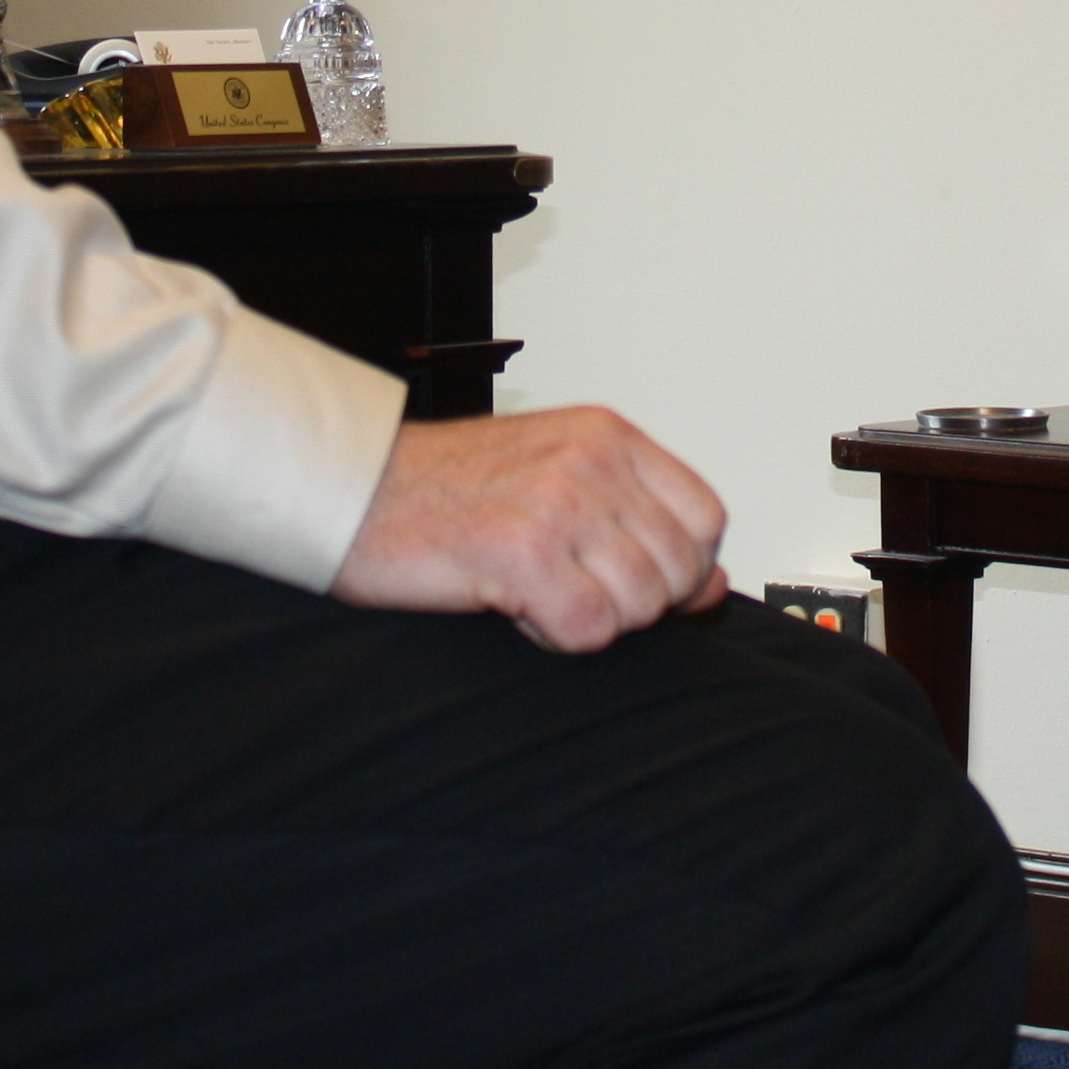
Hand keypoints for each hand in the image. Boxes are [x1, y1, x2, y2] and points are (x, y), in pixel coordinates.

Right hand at [329, 405, 728, 652]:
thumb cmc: (445, 486)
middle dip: (631, 601)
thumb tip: (711, 584)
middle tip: (570, 586)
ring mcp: (561, 504)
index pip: (705, 517)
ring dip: (590, 617)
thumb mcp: (558, 476)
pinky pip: (588, 630)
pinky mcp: (524, 553)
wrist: (356, 490)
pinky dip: (554, 635)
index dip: (683, 567)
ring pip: (640, 605)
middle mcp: (592, 461)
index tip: (640, 578)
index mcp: (607, 434)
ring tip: (537, 589)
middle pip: (679, 570)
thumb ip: (638, 519)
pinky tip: (517, 605)